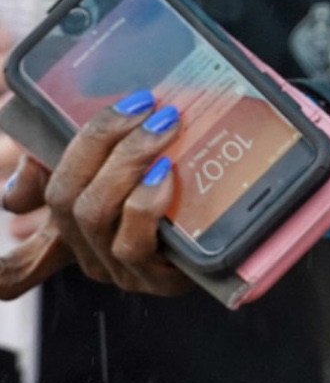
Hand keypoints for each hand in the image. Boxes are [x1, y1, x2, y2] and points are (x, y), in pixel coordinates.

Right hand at [0, 92, 187, 299]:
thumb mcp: (124, 156)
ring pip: (94, 215)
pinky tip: (165, 175)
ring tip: (163, 128)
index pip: (17, 256)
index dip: (1, 263)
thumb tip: (16, 192)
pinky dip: (145, 202)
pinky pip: (135, 242)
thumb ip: (74, 153)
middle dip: (99, 142)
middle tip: (144, 105)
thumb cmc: (184, 172)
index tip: (8, 208)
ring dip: (126, 163)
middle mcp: (87, 249)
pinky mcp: (159, 277)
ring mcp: (120, 266)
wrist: (251, 204)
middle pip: (65, 196)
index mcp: (73, 222)